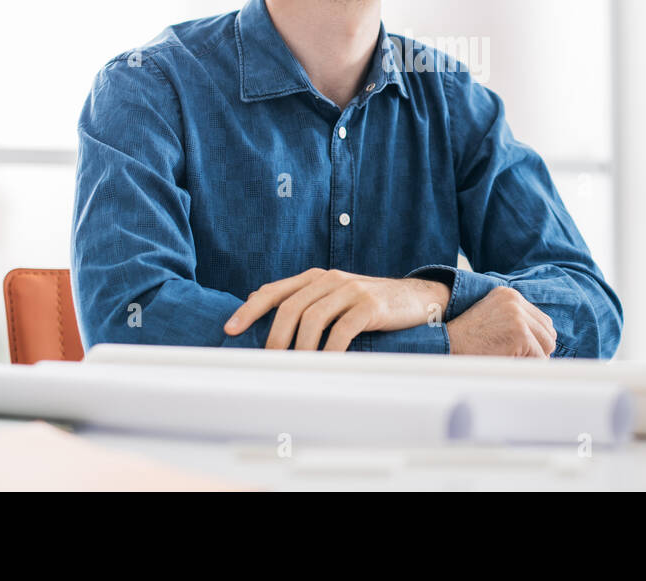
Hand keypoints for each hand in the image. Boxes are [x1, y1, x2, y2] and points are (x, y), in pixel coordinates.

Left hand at [224, 268, 451, 351]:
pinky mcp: (370, 305)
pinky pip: (342, 329)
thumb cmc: (368, 304)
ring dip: (299, 347)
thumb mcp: (334, 297)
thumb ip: (302, 300)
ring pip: (312, 318)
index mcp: (315, 277)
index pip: (274, 291)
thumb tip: (256, 304)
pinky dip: (329, 350)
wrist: (415, 298)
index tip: (230, 330)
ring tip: (294, 368)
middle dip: (274, 337)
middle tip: (268, 362)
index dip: (250, 310)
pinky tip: (325, 364)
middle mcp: (329, 279)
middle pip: (290, 307)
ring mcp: (350, 289)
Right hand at [446, 286, 555, 356]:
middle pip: (548, 331)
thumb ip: (515, 320)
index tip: (523, 350)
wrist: (447, 345)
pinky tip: (510, 364)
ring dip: (534, 358)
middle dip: (538, 348)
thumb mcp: (492, 317)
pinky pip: (539, 358)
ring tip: (513, 360)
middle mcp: (515, 301)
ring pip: (547, 344)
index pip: (541, 319)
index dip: (536, 339)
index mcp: (509, 295)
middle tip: (519, 359)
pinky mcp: (520, 334)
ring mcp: (518, 316)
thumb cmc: (467, 338)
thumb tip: (546, 337)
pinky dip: (529, 366)